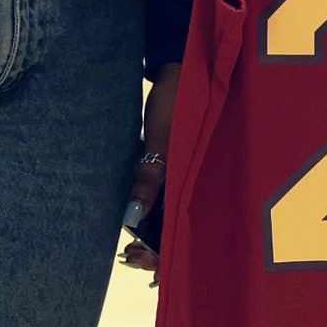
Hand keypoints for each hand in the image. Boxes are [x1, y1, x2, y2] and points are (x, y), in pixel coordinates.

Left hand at [120, 60, 179, 276]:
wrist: (182, 69)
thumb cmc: (176, 103)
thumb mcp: (160, 141)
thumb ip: (149, 177)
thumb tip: (132, 216)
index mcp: (197, 181)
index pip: (186, 233)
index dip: (165, 253)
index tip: (137, 257)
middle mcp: (195, 184)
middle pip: (179, 230)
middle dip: (157, 249)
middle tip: (129, 255)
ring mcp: (186, 176)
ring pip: (172, 217)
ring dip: (154, 233)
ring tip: (130, 244)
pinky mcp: (176, 166)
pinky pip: (167, 198)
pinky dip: (153, 211)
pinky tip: (138, 217)